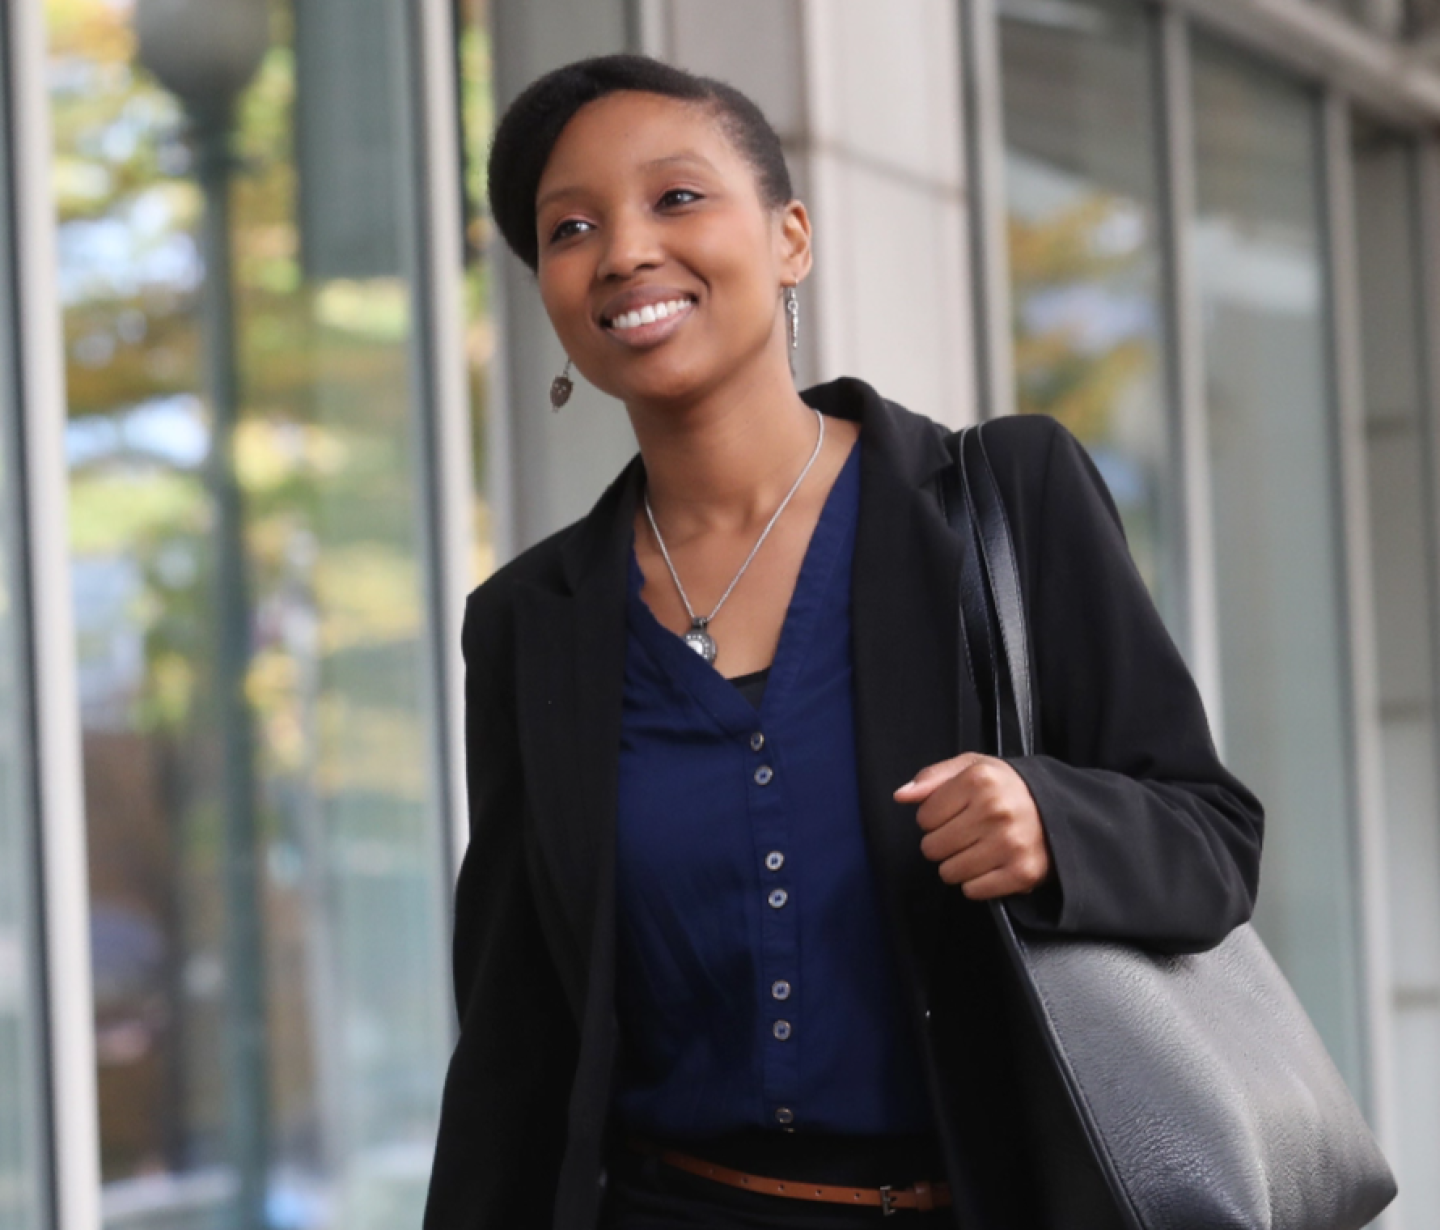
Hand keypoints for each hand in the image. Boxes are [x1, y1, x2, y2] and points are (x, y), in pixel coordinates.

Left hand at [893, 754, 1051, 898]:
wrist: (1062, 811)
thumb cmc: (1010, 789)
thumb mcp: (974, 767)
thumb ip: (933, 777)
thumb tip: (901, 795)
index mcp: (979, 780)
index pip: (924, 817)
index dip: (935, 817)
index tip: (956, 814)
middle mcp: (995, 811)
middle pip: (932, 848)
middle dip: (944, 843)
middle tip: (968, 833)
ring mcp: (1010, 844)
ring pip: (949, 873)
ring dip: (959, 865)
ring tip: (980, 848)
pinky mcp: (1021, 873)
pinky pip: (972, 891)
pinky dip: (978, 883)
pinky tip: (993, 864)